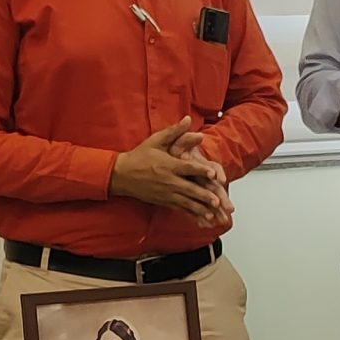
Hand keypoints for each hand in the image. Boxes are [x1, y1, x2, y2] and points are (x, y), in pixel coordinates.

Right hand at [111, 118, 229, 223]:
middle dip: (204, 196)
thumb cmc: (140, 155)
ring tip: (213, 214)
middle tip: (217, 201)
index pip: (188, 168)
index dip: (201, 171)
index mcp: (169, 165)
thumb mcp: (155, 140)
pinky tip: (203, 220)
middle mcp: (169, 181)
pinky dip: (193, 215)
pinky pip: (181, 209)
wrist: (122, 174)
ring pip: (187, 202)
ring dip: (201, 209)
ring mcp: (167, 193)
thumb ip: (174, 131)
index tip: (214, 174)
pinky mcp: (165, 201)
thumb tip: (188, 119)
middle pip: (190, 189)